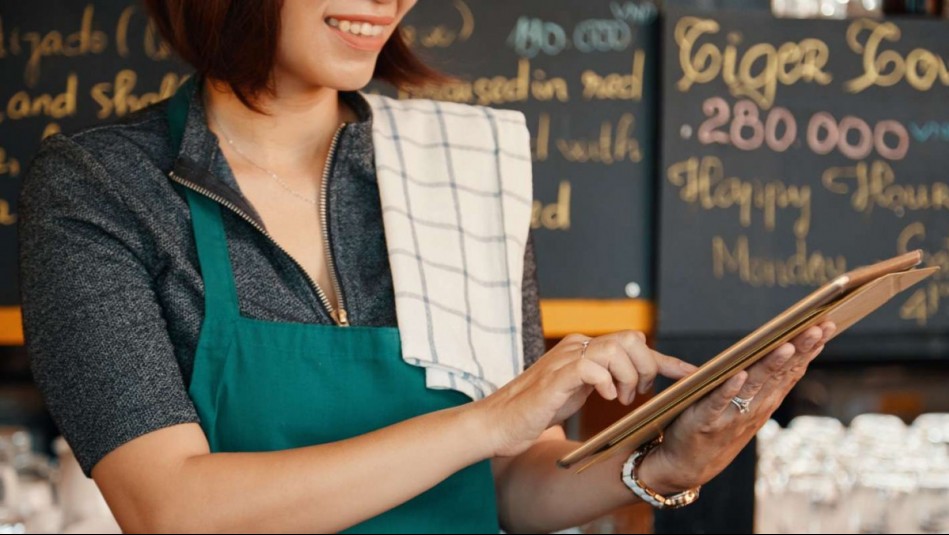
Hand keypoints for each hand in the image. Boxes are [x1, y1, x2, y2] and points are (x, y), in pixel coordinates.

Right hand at [474, 331, 697, 457]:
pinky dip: (606, 382)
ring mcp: (566, 358)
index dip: (665, 359)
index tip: (691, 373)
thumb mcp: (579, 391)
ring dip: (628, 376)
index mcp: (583, 348)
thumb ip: (603, 379)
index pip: (632, 342)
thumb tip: (636, 379)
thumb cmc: (537, 410)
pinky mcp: (556, 376)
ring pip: (616, 349)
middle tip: (636, 393)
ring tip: (621, 398)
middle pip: (630, 338)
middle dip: (645, 367)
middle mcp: (577, 346)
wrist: (499, 423)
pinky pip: (593, 366)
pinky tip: (606, 398)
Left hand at [638, 321, 836, 493]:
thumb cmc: (720, 427)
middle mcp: (755, 407)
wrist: (689, 464)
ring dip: (771, 366)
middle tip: (817, 327)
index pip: (792, 370)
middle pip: (780, 374)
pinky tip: (740, 375)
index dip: (809, 348)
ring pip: (755, 386)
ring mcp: (732, 415)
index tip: (826, 325)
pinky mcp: (705, 421)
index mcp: (766, 400)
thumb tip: (789, 347)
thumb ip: (766, 379)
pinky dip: (729, 390)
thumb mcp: (750, 403)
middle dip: (800, 349)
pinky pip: (718, 403)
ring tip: (786, 346)